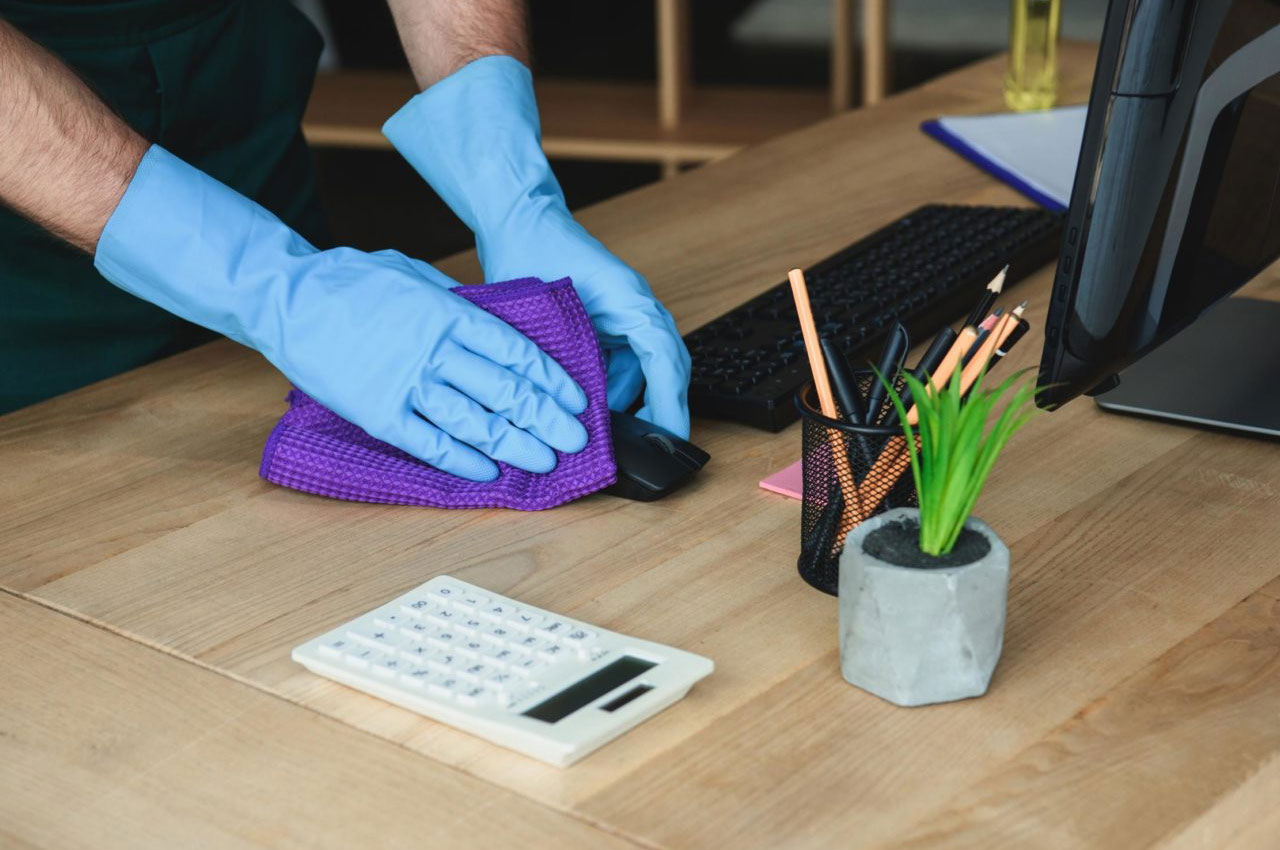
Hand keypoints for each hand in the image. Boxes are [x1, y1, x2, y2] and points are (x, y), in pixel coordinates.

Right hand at [95, 146, 587, 480]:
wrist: (284, 295)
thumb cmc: (348, 279)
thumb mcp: (412, 272)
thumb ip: (455, 299)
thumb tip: (494, 320)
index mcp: (449, 312)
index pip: (517, 352)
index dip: (551, 380)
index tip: (575, 399)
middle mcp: (435, 350)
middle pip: (506, 391)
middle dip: (547, 419)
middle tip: (577, 440)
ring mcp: (406, 383)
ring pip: (476, 422)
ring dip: (516, 444)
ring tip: (547, 461)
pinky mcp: (377, 411)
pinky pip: (428, 442)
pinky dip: (462, 460)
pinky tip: (489, 473)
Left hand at [477, 201, 689, 436]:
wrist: (520, 220)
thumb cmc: (531, 252)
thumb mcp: (548, 311)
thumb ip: (569, 358)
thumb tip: (580, 411)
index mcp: (634, 303)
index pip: (666, 363)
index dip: (669, 407)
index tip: (668, 441)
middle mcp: (640, 311)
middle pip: (667, 373)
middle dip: (657, 414)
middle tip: (644, 453)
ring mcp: (629, 318)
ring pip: (644, 373)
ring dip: (626, 402)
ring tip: (603, 433)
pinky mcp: (612, 325)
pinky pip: (624, 365)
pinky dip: (610, 388)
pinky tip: (586, 407)